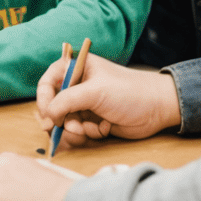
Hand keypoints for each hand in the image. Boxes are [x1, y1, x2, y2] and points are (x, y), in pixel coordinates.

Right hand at [35, 54, 180, 147]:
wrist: (156, 109)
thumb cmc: (128, 92)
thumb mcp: (94, 92)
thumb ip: (66, 101)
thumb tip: (46, 116)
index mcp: (75, 68)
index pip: (47, 83)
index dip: (43, 100)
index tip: (47, 116)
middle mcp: (77, 85)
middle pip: (54, 105)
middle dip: (62, 119)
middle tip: (72, 128)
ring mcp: (85, 103)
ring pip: (66, 121)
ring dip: (76, 128)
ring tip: (92, 129)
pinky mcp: (93, 120)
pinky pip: (79, 130)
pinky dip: (89, 132)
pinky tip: (104, 128)